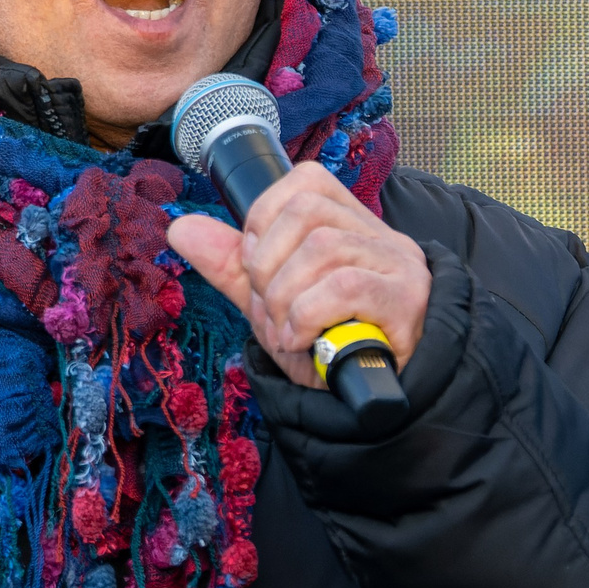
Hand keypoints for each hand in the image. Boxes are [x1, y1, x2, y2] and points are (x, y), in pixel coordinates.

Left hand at [167, 162, 430, 384]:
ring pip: (323, 247)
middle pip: (308, 211)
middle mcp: (384, 239)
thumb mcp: (274, 303)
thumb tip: (181, 228)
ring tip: (286, 331)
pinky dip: (307, 315)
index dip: (266, 217)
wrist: (372, 403)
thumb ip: (232, 267)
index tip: (257, 267)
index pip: (307, 183)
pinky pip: (344, 286)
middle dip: (267, 263)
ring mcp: (399, 267)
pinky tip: (302, 340)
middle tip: (268, 307)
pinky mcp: (407, 300)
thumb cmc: (330, 348)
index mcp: (354, 228)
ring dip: (285, 296)